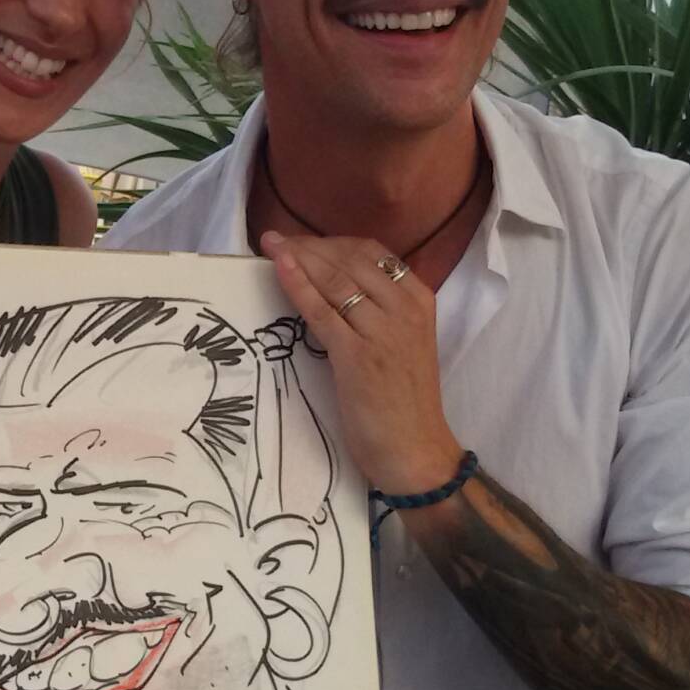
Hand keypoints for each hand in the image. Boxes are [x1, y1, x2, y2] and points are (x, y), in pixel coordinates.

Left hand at [259, 229, 461, 492]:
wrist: (416, 450)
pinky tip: (279, 267)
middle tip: (278, 239)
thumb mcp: (403, 341)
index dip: (332, 241)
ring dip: (298, 257)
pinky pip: (321, 310)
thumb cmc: (404, 401)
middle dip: (309, 245)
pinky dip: (297, 285)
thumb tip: (341, 284)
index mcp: (419, 298)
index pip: (372, 253)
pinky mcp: (357, 355)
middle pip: (349, 259)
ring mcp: (382, 329)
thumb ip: (382, 310)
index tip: (303, 240)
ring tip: (271, 245)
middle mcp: (404, 307)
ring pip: (334, 279)